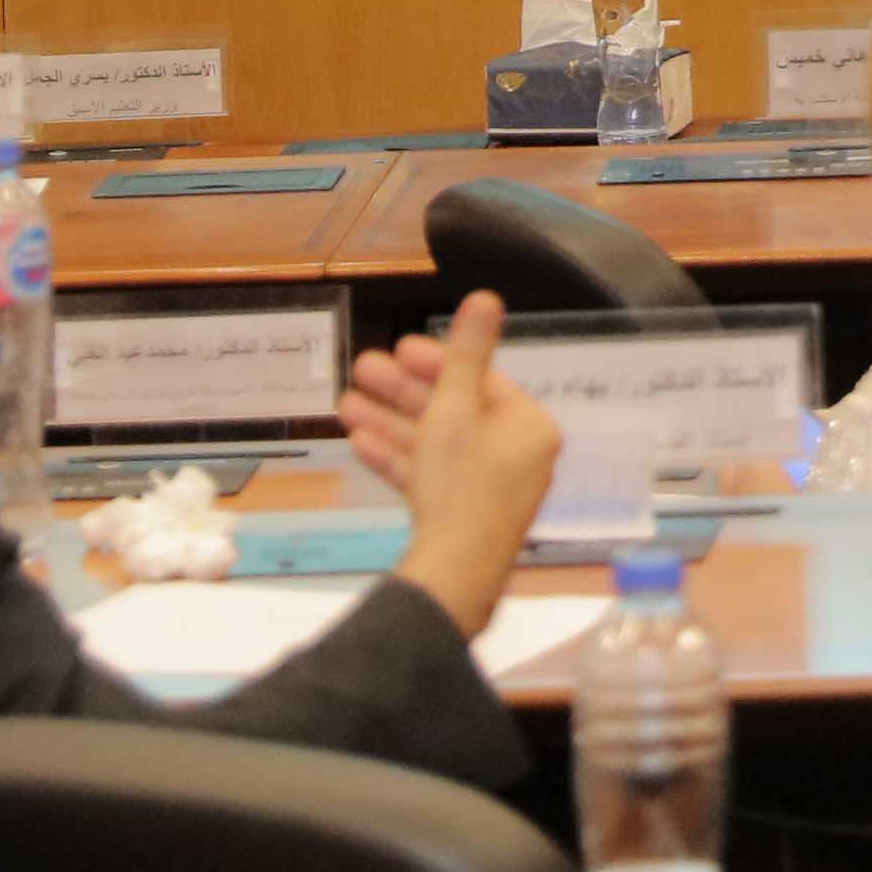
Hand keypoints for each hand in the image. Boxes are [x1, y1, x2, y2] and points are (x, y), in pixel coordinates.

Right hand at [339, 292, 565, 632]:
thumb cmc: (462, 482)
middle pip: (454, 412)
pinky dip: (399, 459)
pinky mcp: (460, 517)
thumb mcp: (456, 408)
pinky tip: (358, 443)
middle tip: (359, 369)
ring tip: (343, 404)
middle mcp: (515, 457)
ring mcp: (487, 490)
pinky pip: (430, 477)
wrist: (454, 574)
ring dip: (390, 423)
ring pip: (436, 445)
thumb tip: (486, 297)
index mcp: (528, 428)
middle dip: (402, 392)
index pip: (482, 381)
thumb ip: (465, 353)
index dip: (436, 362)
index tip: (397, 348)